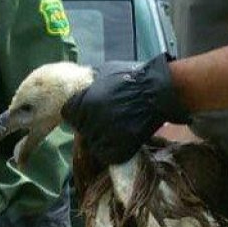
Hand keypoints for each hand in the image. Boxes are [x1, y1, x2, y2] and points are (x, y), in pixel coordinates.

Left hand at [61, 54, 187, 165]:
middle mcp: (90, 120)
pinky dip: (111, 150)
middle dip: (89, 125)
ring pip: (92, 142)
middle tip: (105, 121)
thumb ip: (92, 82)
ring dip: (100, 138)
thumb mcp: (107, 72)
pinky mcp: (117, 150)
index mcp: (84, 102)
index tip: (86, 112)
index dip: (76, 112)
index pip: (68, 113)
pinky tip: (121, 140)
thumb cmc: (134, 78)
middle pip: (80, 128)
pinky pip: (105, 154)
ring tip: (115, 130)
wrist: (159, 93)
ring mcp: (104, 136)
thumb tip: (85, 85)